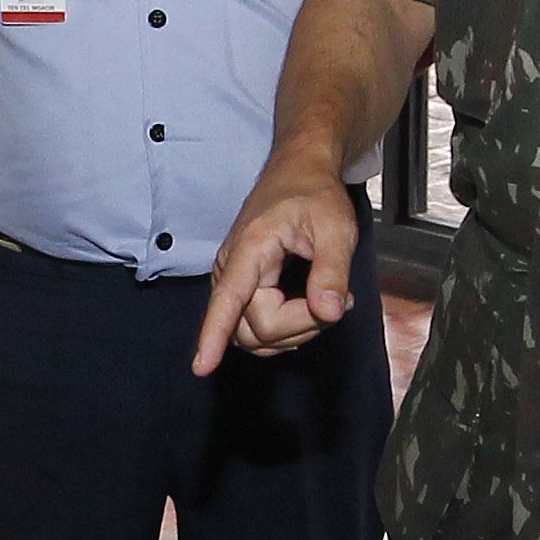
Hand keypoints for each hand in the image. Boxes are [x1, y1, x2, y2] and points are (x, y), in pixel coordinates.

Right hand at [191, 165, 354, 372]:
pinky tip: (310, 306)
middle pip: (254, 328)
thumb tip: (328, 313)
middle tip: (339, 299)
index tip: (201, 366)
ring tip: (326, 299)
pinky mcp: (242, 290)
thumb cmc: (314, 194)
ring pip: (254, 335)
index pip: (228, 300)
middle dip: (300, 326)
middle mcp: (231, 269)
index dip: (213, 335)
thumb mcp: (336, 227)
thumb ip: (332, 271)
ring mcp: (233, 281)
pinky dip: (286, 328)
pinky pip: (256, 328)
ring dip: (294, 331)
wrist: (299, 173)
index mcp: (250, 250)